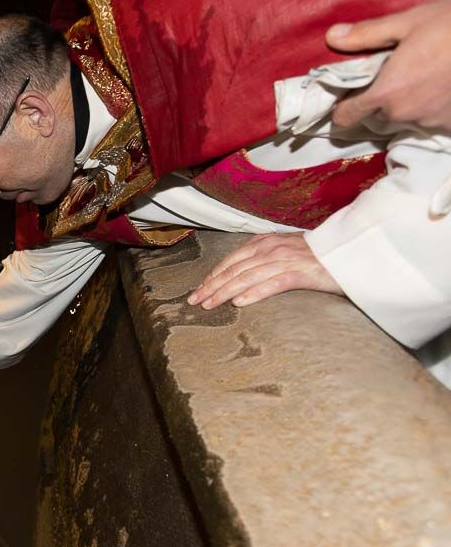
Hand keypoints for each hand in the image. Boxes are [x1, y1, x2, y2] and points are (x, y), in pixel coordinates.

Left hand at [187, 233, 342, 309]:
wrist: (351, 251)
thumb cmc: (318, 255)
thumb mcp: (286, 250)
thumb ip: (265, 259)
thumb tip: (242, 276)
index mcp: (266, 242)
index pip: (232, 260)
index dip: (213, 275)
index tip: (199, 288)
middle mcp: (272, 249)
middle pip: (234, 269)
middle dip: (211, 285)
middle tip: (194, 301)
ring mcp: (286, 260)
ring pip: (247, 277)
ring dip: (224, 292)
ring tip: (209, 305)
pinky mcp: (301, 273)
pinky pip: (273, 284)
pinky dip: (254, 293)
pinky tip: (240, 303)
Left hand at [327, 0, 450, 130]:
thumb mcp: (408, 23)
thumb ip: (367, 35)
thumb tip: (332, 37)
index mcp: (385, 93)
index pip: (347, 116)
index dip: (343, 108)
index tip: (346, 99)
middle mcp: (404, 113)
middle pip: (376, 116)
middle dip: (378, 101)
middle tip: (393, 77)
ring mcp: (429, 121)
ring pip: (404, 118)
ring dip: (406, 105)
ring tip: (421, 78)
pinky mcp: (450, 124)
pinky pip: (430, 120)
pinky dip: (431, 108)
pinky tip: (440, 88)